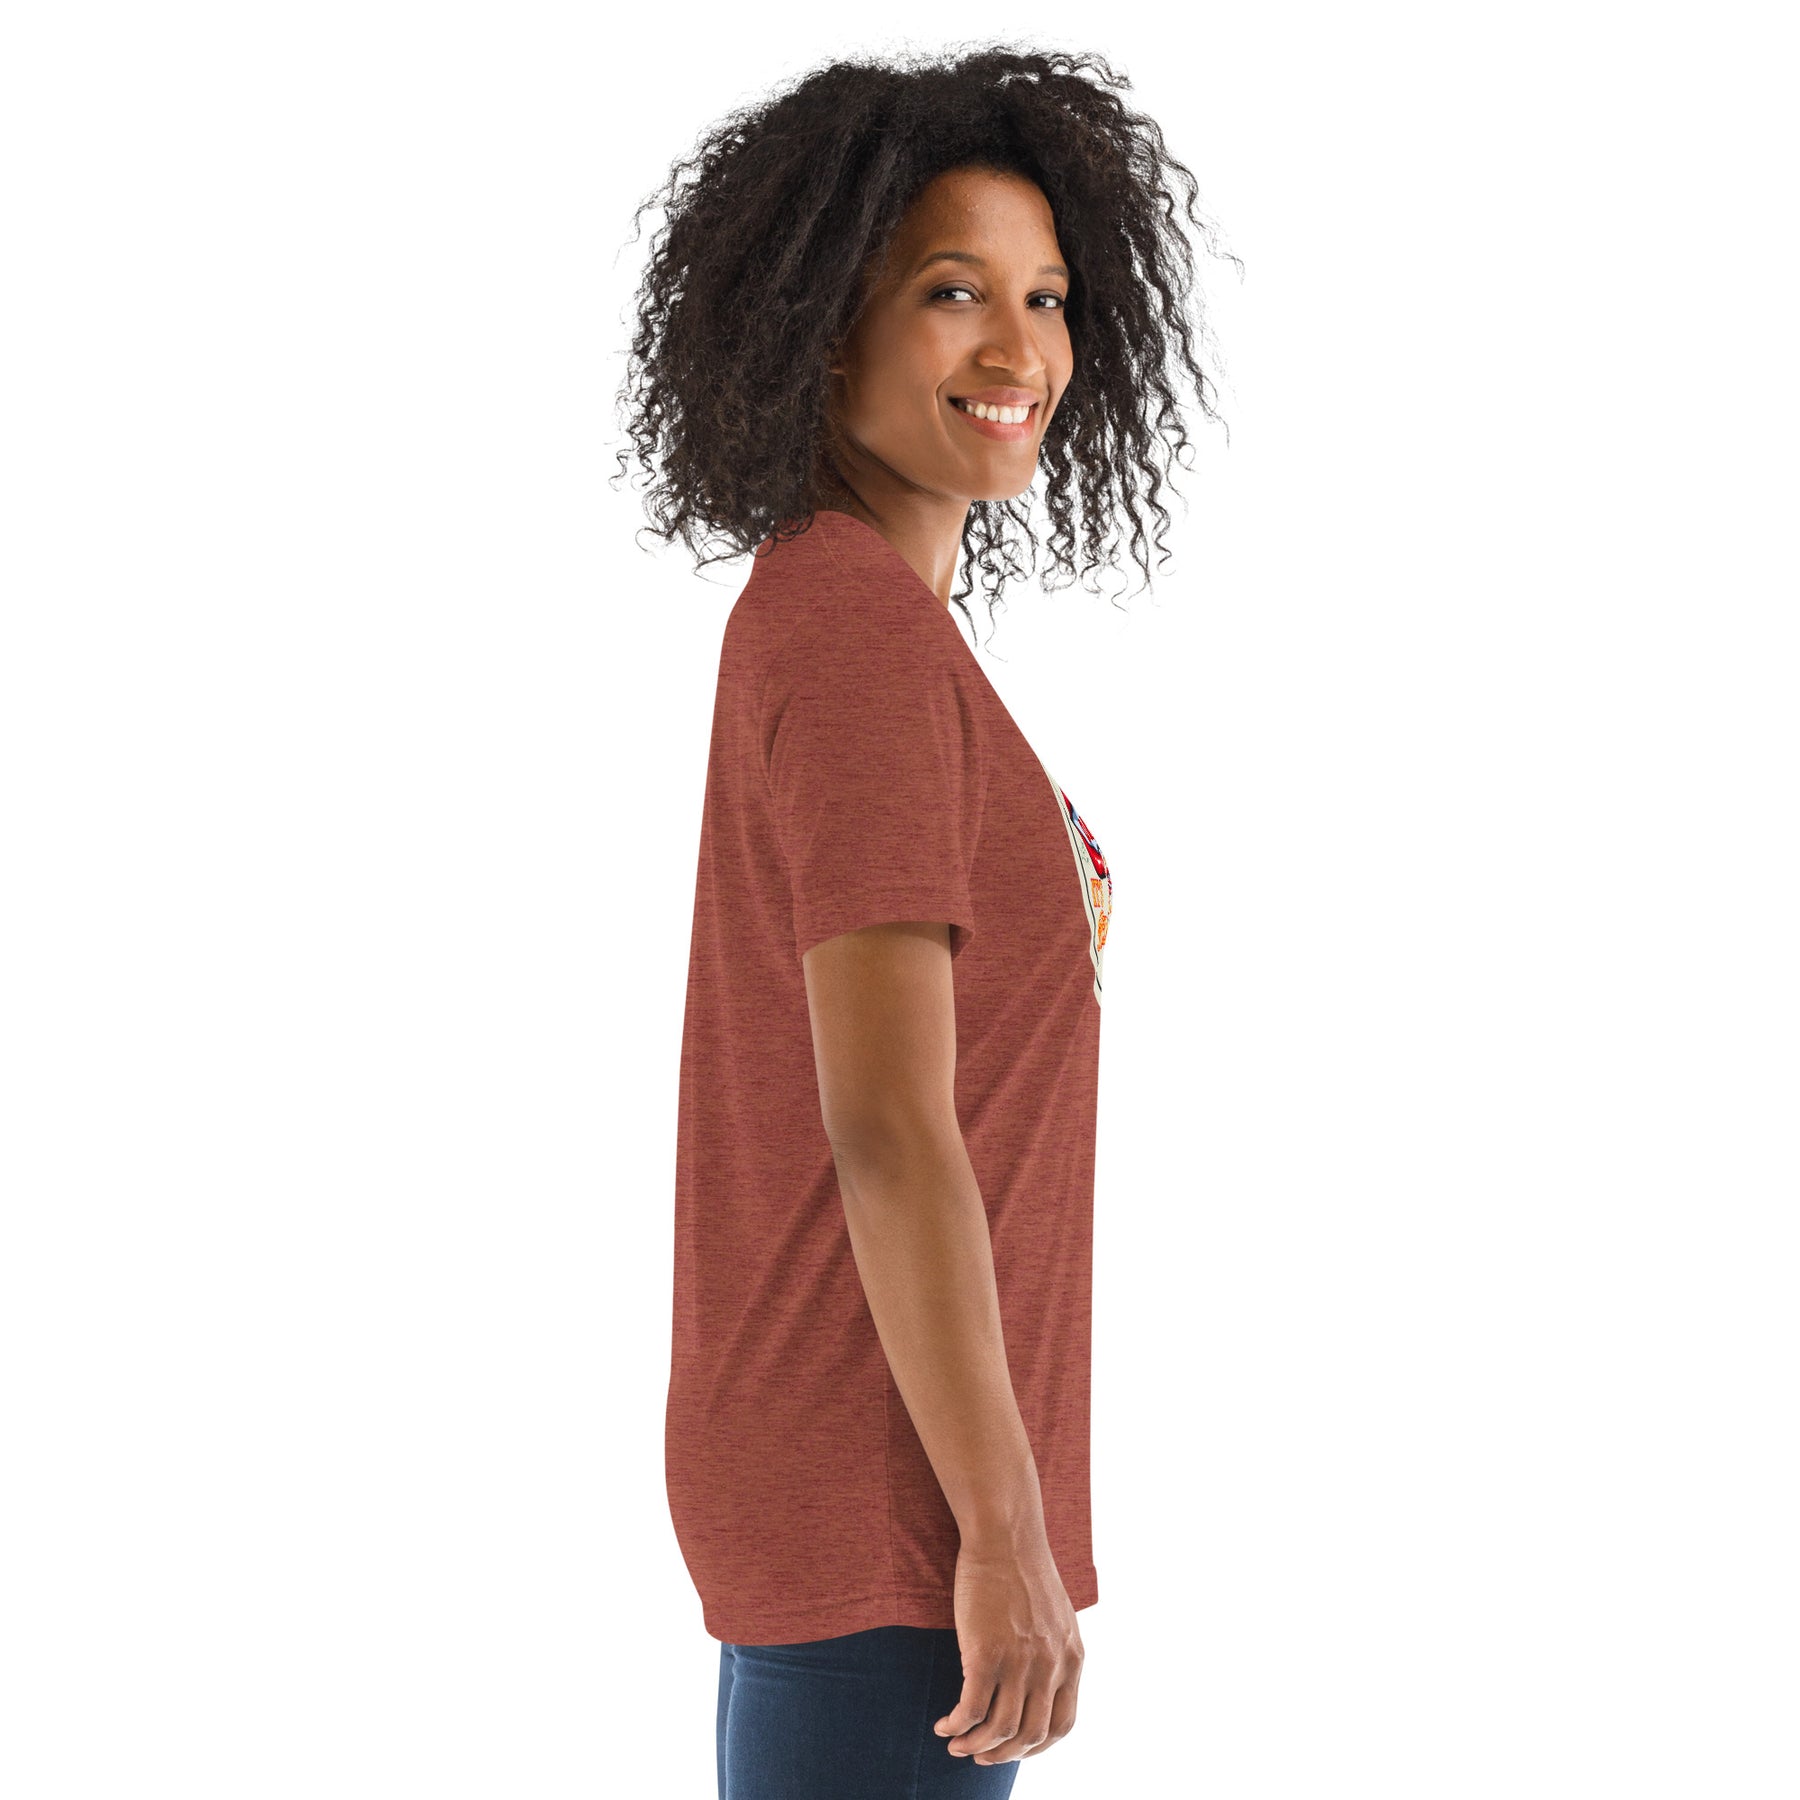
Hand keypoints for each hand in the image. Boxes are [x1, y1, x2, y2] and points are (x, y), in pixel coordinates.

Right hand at [932, 1530, 1084, 1763]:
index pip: (1062, 1725)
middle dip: (1003, 1754)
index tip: (1014, 1748)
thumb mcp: (1056, 1616)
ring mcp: (1019, 1661)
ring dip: (975, 1746)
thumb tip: (1039, 1681)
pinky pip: (970, 1709)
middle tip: (980, 1756)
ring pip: (999, 1729)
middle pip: (1030, 1735)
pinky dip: (955, 1725)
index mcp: (1071, 1658)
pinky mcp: (985, 1653)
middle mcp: (1050, 1666)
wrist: (1004, 1534)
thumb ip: (1053, 1651)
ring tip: (956, 1745)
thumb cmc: (1022, 1568)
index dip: (1036, 1747)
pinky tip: (943, 1725)